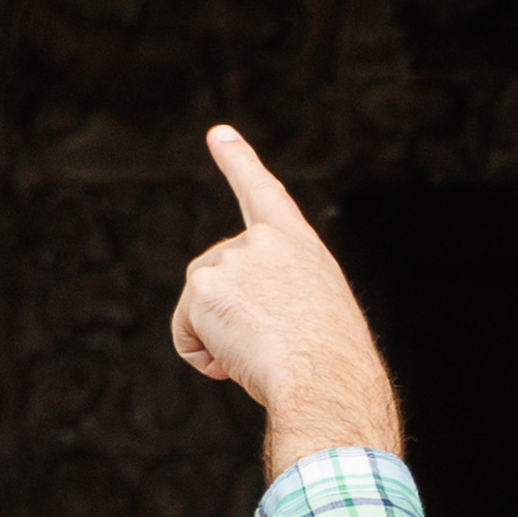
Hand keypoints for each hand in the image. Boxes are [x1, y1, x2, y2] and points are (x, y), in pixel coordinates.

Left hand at [171, 126, 403, 475]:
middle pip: (218, 275)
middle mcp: (261, 241)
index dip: (240, 162)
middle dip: (229, 315)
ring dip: (219, 338)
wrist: (327, 381)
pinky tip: (231, 365)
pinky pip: (185, 332)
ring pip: (201, 305)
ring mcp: (229, 260)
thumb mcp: (317, 313)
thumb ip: (275, 295)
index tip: (219, 135)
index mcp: (298, 244)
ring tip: (262, 354)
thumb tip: (218, 317)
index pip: (263, 193)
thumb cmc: (333, 365)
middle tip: (272, 345)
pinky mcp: (203, 287)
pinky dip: (200, 355)